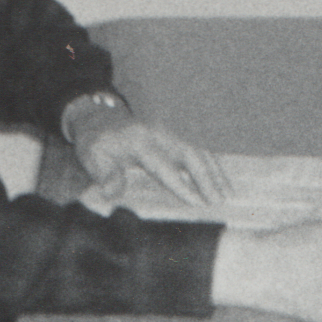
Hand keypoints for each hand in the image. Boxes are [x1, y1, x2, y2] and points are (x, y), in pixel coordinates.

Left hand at [75, 114, 230, 210]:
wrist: (99, 119)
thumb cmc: (97, 143)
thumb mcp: (93, 158)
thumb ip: (105, 175)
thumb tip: (112, 193)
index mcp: (140, 141)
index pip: (164, 165)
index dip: (181, 184)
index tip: (197, 202)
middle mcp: (159, 134)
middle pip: (190, 154)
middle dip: (207, 178)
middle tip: (220, 200)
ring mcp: (169, 133)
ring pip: (198, 151)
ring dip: (215, 172)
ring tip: (229, 193)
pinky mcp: (173, 136)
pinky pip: (197, 149)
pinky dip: (211, 164)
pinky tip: (221, 179)